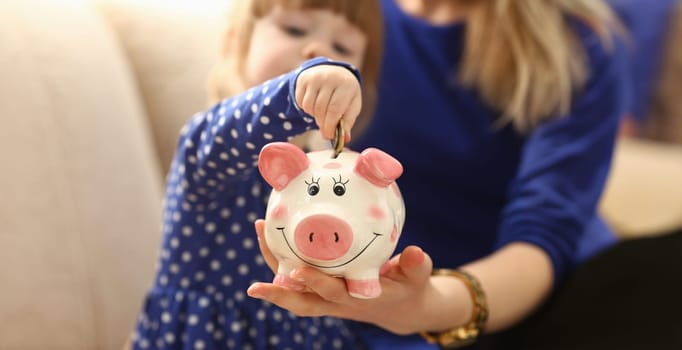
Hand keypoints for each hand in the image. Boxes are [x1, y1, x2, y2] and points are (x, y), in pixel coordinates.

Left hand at [248, 219, 435, 334]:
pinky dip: (280, 259)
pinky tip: (271, 231)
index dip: (315, 284)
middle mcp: (337, 301)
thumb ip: (416, 265)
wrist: (401, 305)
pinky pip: (295, 279)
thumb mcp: (418, 277)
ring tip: (260, 229)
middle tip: (254, 286)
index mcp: (359, 298)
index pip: (332, 294)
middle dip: (278, 294)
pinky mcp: (321, 290)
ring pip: (293, 291)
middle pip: (301, 303)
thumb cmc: (409, 286)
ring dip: (272, 267)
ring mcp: (326, 298)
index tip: (297, 270)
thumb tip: (416, 253)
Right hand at [295, 65, 360, 140]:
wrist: (334, 72)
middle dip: (322, 123)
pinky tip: (315, 105)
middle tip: (325, 130)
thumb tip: (344, 138)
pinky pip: (301, 101)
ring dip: (314, 115)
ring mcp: (315, 77)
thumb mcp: (352, 105)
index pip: (334, 109)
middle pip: (320, 108)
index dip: (330, 125)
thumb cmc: (345, 94)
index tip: (329, 136)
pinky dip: (307, 108)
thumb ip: (348, 122)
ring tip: (322, 114)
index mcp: (346, 84)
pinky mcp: (303, 79)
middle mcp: (330, 77)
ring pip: (309, 106)